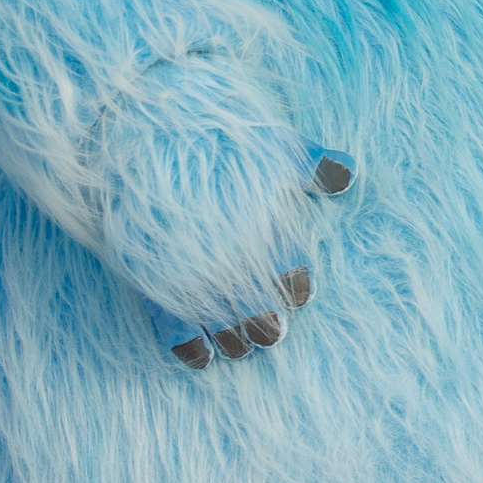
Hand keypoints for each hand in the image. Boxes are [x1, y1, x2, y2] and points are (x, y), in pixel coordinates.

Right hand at [93, 53, 359, 369]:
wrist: (138, 124)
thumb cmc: (214, 131)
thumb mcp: (272, 142)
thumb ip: (310, 164)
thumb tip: (344, 175)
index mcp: (264, 225)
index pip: (292, 274)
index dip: (296, 287)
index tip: (298, 294)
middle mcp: (230, 255)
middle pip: (260, 309)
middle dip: (269, 322)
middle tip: (273, 330)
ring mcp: (189, 270)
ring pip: (222, 325)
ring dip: (235, 338)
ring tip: (243, 345)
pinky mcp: (149, 278)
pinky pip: (173, 328)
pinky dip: (190, 347)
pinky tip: (201, 358)